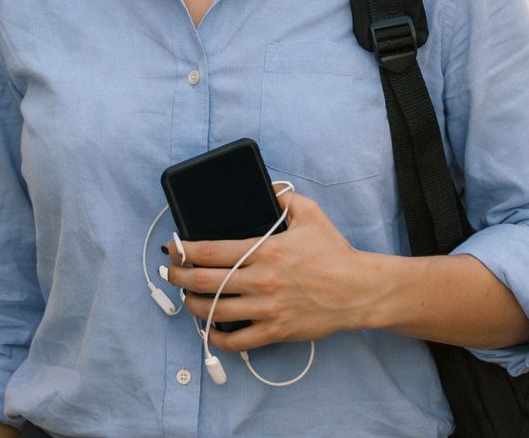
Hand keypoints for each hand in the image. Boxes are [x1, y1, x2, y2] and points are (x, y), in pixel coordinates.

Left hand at [162, 189, 372, 352]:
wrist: (358, 290)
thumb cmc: (334, 252)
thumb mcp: (310, 213)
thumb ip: (285, 197)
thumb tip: (268, 187)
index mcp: (263, 250)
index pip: (209, 251)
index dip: (183, 250)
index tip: (173, 248)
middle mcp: (259, 281)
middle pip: (203, 282)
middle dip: (178, 277)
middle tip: (169, 273)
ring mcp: (266, 309)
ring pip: (214, 312)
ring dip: (192, 306)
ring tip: (187, 299)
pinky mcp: (275, 331)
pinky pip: (236, 341)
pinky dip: (218, 337)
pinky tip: (211, 330)